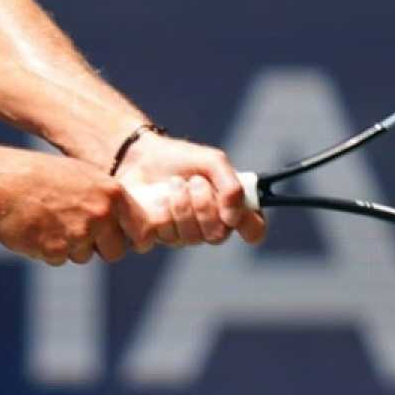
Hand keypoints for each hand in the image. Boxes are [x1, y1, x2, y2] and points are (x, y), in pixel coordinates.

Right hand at [0, 146, 146, 265]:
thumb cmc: (37, 177)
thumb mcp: (79, 177)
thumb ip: (103, 199)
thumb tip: (122, 224)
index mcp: (112, 192)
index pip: (140, 228)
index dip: (129, 236)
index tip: (121, 237)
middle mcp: (101, 214)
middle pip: (115, 250)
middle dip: (98, 247)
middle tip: (73, 229)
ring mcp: (80, 234)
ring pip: (85, 256)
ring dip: (69, 246)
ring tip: (47, 220)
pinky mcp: (57, 251)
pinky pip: (60, 260)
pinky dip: (48, 250)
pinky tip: (35, 228)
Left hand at [114, 131, 267, 248]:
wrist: (140, 157)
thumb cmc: (180, 159)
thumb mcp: (212, 161)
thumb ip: (231, 184)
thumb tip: (234, 215)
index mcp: (230, 207)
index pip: (253, 230)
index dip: (250, 227)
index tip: (234, 213)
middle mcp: (211, 225)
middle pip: (218, 236)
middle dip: (205, 206)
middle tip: (195, 182)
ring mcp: (185, 235)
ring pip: (192, 237)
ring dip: (183, 205)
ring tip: (174, 183)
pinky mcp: (159, 237)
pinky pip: (167, 236)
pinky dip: (163, 212)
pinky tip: (157, 198)